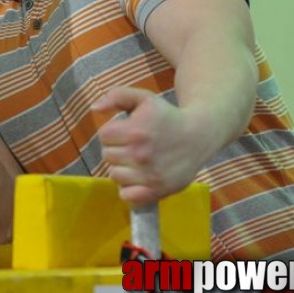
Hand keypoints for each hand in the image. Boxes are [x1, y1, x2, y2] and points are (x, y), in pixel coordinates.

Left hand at [94, 86, 210, 206]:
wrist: (199, 135)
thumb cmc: (167, 116)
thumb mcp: (144, 98)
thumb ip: (117, 96)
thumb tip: (94, 108)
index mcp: (136, 131)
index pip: (104, 136)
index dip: (113, 132)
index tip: (127, 131)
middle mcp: (141, 154)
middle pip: (107, 155)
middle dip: (117, 149)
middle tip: (134, 145)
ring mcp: (149, 175)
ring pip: (114, 175)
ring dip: (122, 168)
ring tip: (137, 160)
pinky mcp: (157, 190)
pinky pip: (127, 196)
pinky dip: (129, 189)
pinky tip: (139, 177)